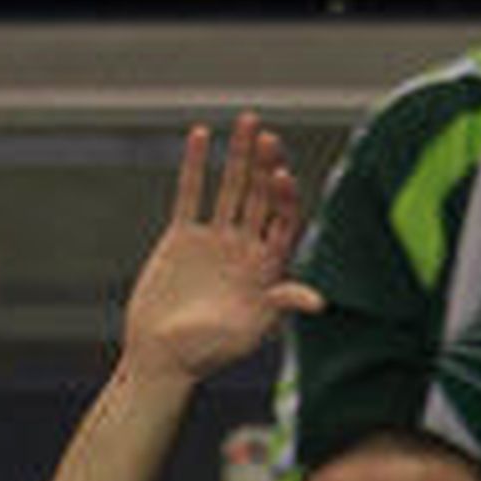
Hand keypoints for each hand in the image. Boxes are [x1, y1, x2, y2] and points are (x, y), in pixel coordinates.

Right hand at [123, 113, 322, 383]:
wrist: (163, 358)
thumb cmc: (210, 352)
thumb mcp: (251, 330)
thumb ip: (280, 306)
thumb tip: (318, 301)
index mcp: (269, 267)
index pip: (284, 221)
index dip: (284, 197)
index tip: (281, 175)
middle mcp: (246, 247)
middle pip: (261, 197)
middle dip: (265, 166)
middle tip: (267, 135)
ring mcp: (215, 239)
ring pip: (231, 188)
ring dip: (239, 156)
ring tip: (247, 121)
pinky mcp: (182, 236)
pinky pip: (191, 194)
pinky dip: (194, 166)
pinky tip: (200, 136)